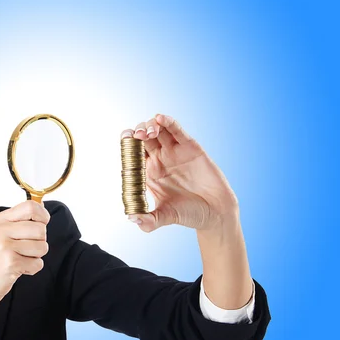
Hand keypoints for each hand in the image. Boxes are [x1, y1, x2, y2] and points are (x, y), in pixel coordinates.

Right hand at [0, 200, 50, 308]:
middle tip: (26, 250)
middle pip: (41, 228)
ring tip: (20, 259)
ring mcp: (5, 246)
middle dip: (40, 242)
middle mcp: (0, 230)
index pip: (30, 206)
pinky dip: (32, 269)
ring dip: (36, 257)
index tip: (42, 223)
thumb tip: (42, 206)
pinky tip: (18, 269)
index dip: (43, 215)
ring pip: (42, 246)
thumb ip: (21, 221)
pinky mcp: (11, 263)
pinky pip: (38, 263)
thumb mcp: (2, 234)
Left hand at [122, 114, 238, 232]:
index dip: (127, 144)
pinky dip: (168, 122)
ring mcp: (174, 152)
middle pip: (143, 138)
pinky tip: (161, 118)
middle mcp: (160, 159)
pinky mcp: (190, 147)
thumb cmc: (189, 215)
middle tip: (137, 136)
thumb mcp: (165, 217)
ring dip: (150, 126)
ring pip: (158, 130)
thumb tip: (131, 219)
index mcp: (148, 173)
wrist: (216, 213)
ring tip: (149, 132)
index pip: (132, 153)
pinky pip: (177, 131)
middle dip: (137, 132)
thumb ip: (148, 221)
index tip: (124, 141)